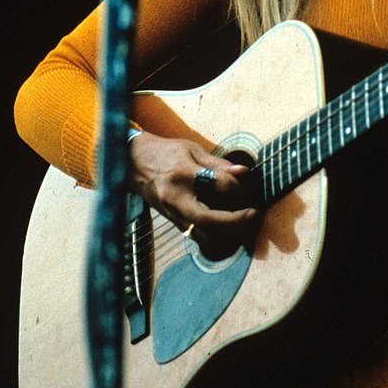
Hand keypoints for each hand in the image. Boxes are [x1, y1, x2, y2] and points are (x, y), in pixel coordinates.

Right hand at [129, 132, 259, 258]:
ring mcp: (173, 215)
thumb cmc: (165, 153)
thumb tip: (244, 173)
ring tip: (245, 221)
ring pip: (203, 237)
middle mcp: (176, 199)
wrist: (133, 164)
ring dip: (229, 233)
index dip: (238, 186)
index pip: (216, 186)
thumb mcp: (192, 150)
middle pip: (208, 222)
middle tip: (253, 214)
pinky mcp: (175, 224)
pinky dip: (218, 236)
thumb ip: (218, 164)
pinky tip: (230, 225)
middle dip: (235, 222)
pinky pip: (199, 237)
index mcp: (182, 175)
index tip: (247, 181)